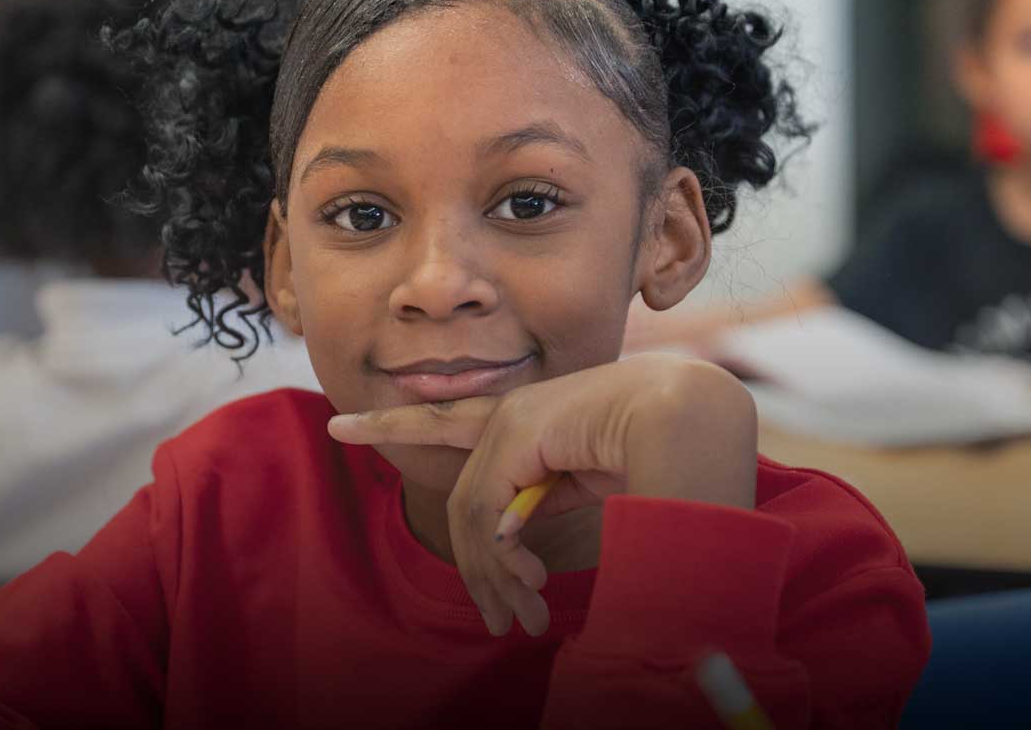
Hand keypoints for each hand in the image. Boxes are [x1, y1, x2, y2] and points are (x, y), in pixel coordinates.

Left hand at [326, 353, 757, 637]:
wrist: (690, 422)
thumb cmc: (658, 455)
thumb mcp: (585, 482)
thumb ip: (539, 499)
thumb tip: (504, 542)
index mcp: (532, 420)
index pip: (448, 420)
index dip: (394, 424)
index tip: (340, 425)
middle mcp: (512, 413)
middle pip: (455, 480)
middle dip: (462, 546)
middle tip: (500, 618)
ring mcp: (510, 419)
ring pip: (472, 513)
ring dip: (498, 576)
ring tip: (525, 616)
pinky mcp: (514, 432)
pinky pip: (486, 512)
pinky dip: (504, 558)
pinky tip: (531, 581)